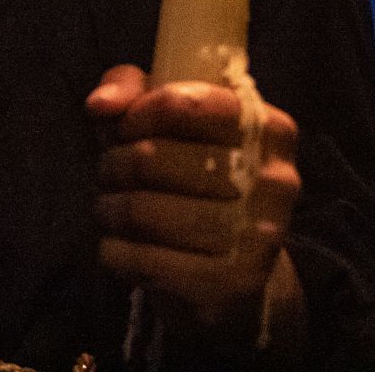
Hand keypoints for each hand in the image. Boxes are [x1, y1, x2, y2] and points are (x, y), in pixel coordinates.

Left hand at [85, 64, 302, 340]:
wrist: (232, 273)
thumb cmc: (193, 179)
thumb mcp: (168, 122)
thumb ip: (132, 89)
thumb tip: (99, 104)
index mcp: (268, 128)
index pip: (183, 103)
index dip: (137, 114)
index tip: (126, 128)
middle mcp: (275, 180)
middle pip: (152, 158)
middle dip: (114, 164)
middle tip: (110, 173)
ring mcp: (258, 237)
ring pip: (144, 211)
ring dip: (110, 208)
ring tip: (111, 208)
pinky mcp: (233, 285)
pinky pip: (144, 261)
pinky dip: (115, 251)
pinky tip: (120, 246)